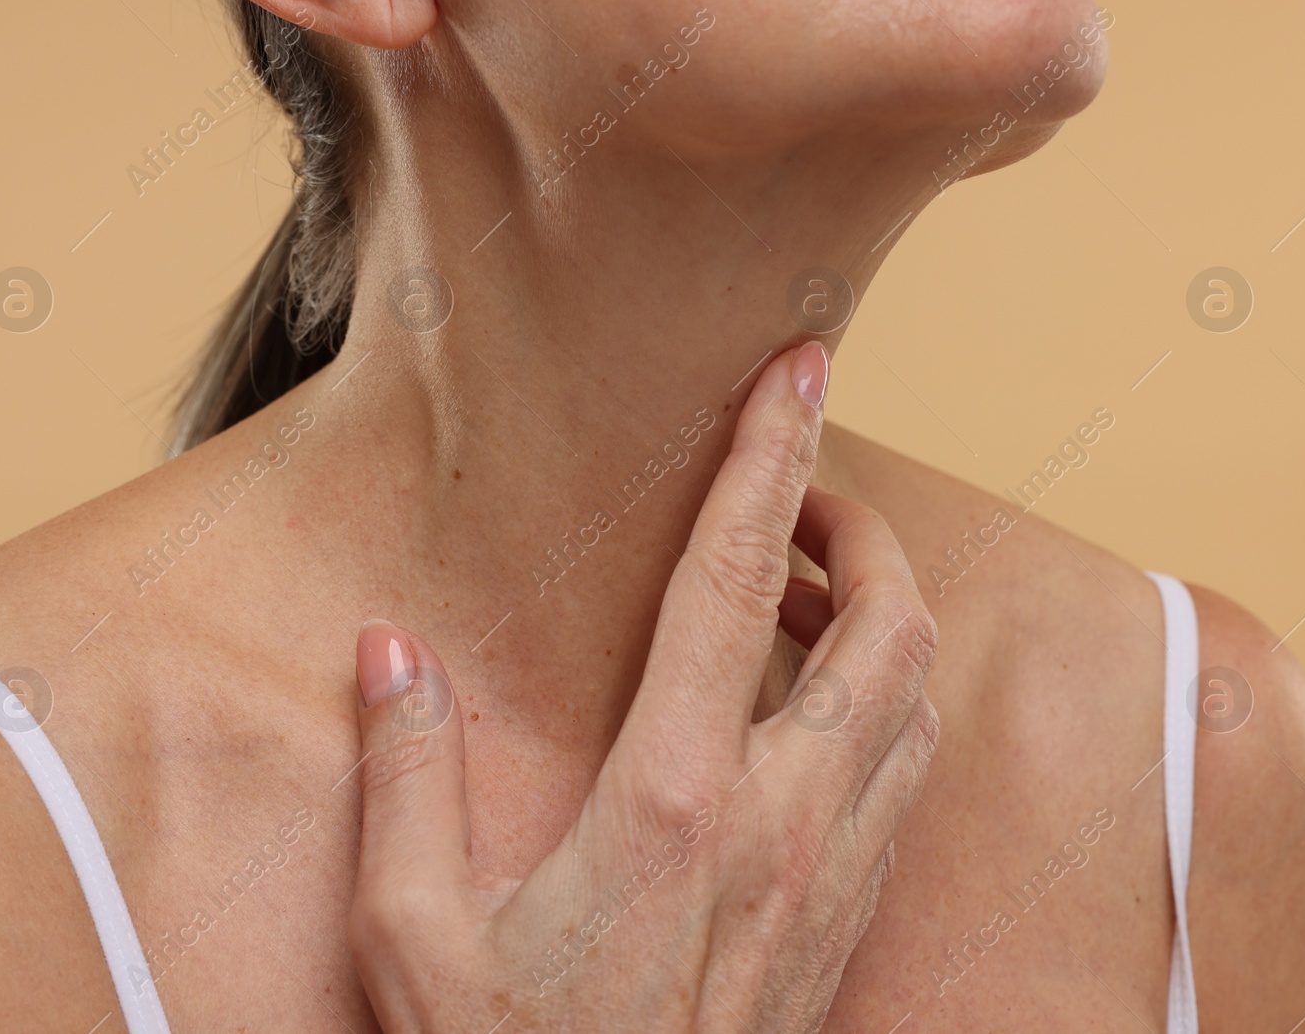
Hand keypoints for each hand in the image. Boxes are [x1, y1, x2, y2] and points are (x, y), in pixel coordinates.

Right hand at [348, 341, 939, 1033]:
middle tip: (800, 497)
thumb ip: (405, 776)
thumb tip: (389, 651)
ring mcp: (830, 877)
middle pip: (888, 627)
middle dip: (864, 530)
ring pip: (915, 702)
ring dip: (885, 618)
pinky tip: (816, 710)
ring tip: (806, 590)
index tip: (800, 370)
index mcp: (671, 797)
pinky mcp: (845, 925)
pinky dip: (885, 706)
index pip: (737, 581)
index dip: (772, 459)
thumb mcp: (413, 935)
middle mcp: (781, 820)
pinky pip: (903, 779)